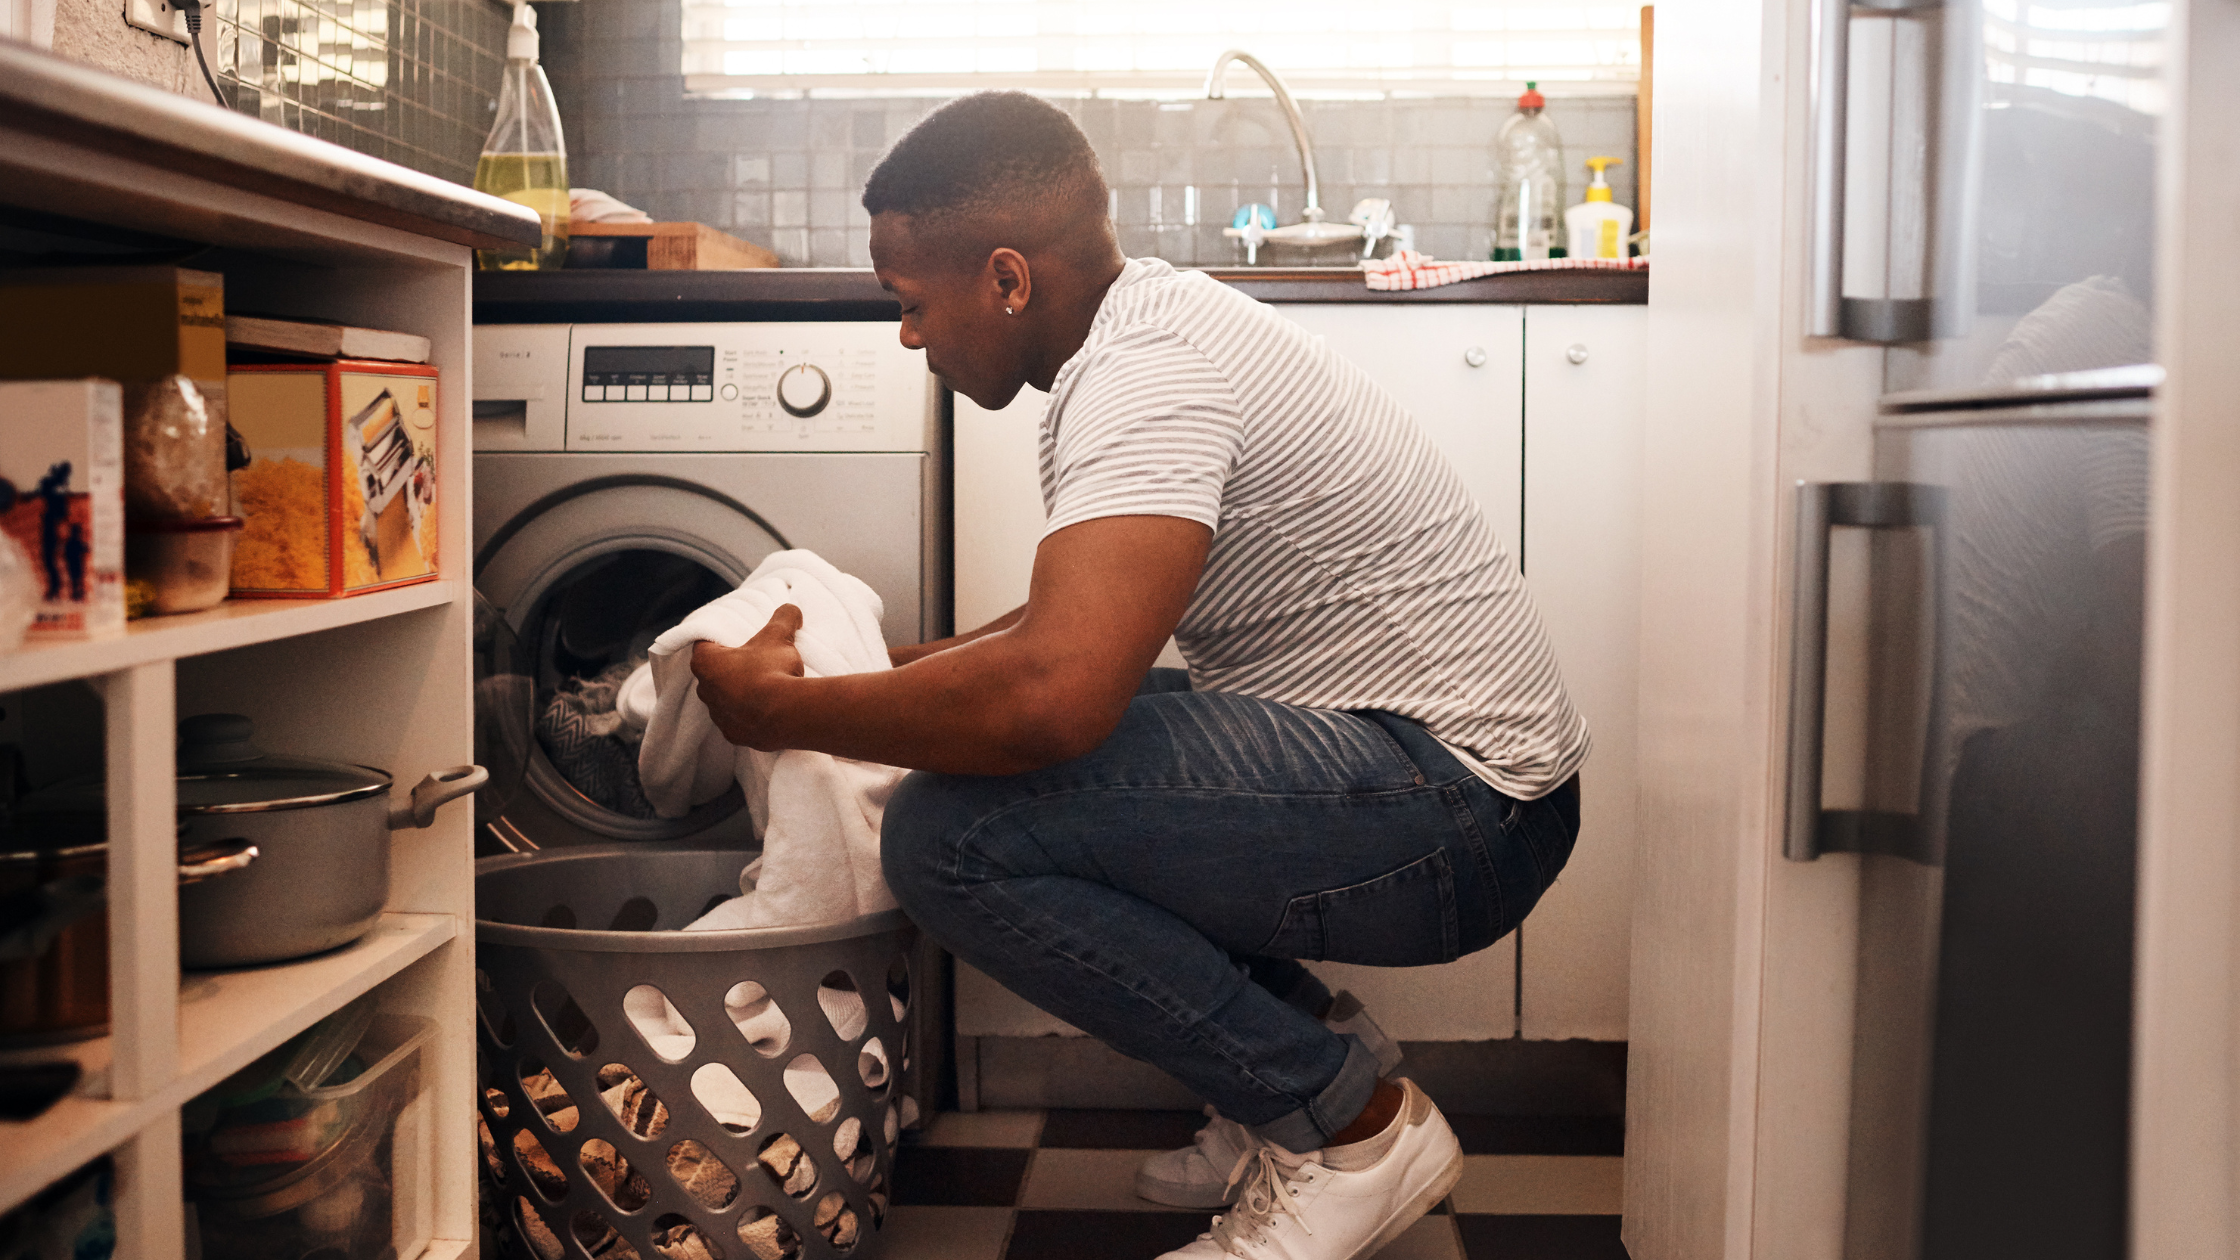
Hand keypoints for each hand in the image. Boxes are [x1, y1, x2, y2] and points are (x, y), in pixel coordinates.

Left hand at [690, 604, 805, 748]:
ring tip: (763, 687)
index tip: (734, 638)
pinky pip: (738, 722)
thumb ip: (782, 618)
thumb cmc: (773, 670)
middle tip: (752, 660)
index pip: (702, 645)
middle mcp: (705, 691)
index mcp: (706, 663)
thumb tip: (791, 609)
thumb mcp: (778, 636)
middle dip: (729, 668)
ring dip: (738, 694)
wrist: (787, 714)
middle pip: (712, 674)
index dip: (718, 640)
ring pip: (724, 700)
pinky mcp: (734, 735)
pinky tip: (766, 709)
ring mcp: (719, 717)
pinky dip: (748, 715)